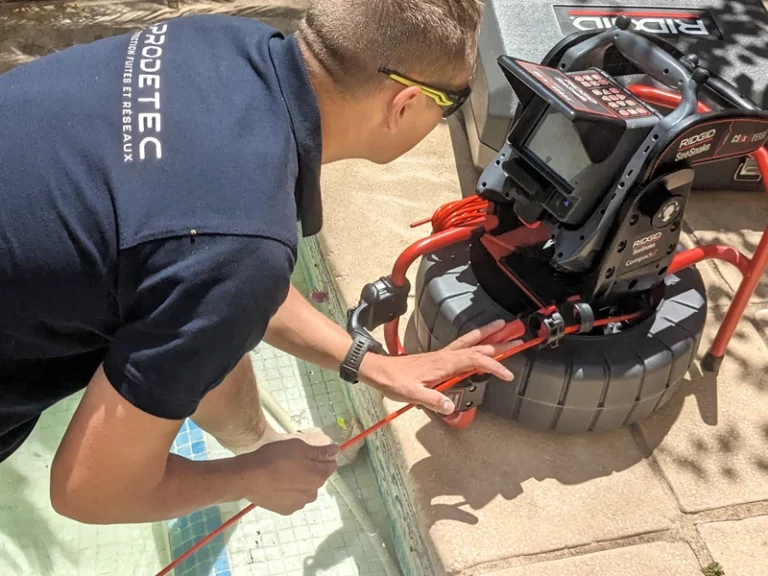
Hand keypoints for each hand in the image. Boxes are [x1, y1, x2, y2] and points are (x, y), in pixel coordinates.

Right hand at [239, 437, 337, 514]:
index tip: (308, 452)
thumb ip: (320, 451)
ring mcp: (299, 504)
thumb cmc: (275, 457)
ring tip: (282, 473)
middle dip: (310, 470)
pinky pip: (293, 498)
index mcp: (319, 476)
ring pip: (305, 489)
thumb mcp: (299, 446)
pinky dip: (288, 492)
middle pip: (317, 478)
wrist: (249, 477)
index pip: (331, 465)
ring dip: (299, 482)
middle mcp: (313, 493)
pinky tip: (277, 485)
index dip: (322, 456)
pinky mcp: (285, 510)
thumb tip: (336, 451)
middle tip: (292, 461)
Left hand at [359, 320, 520, 414]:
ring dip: (487, 334)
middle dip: (498, 341)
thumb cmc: (394, 380)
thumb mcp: (411, 394)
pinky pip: (462, 346)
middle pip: (477, 345)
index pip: (475, 360)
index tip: (507, 374)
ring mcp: (442, 355)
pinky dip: (475, 342)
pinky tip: (479, 343)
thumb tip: (448, 406)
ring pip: (470, 341)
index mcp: (443, 363)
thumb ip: (431, 399)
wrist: (378, 370)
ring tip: (503, 326)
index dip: (493, 365)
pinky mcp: (438, 358)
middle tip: (518, 336)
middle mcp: (445, 356)